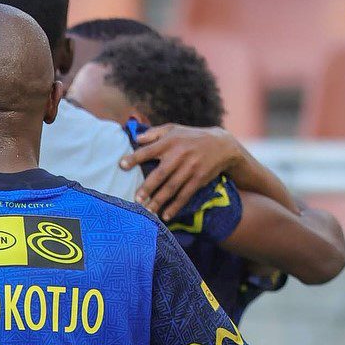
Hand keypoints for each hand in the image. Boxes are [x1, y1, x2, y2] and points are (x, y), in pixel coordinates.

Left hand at [119, 124, 242, 220]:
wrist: (222, 145)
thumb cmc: (191, 137)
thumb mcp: (174, 129)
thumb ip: (154, 133)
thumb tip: (135, 139)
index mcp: (170, 141)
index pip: (149, 150)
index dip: (135, 158)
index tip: (121, 165)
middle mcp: (180, 155)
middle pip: (161, 173)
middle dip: (147, 187)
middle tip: (135, 199)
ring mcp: (191, 168)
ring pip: (172, 187)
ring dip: (158, 201)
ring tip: (146, 211)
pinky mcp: (199, 179)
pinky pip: (185, 195)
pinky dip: (175, 206)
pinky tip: (165, 216)